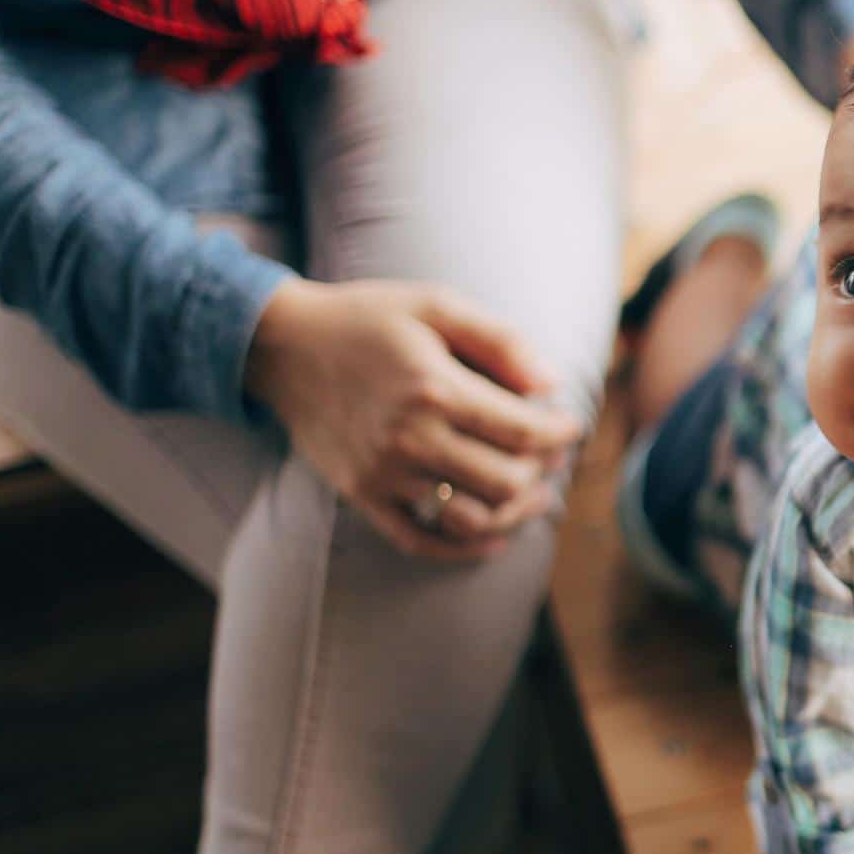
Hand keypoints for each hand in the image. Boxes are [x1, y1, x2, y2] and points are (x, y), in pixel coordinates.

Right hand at [245, 278, 580, 559]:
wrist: (283, 346)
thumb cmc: (369, 320)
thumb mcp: (436, 306)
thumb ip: (500, 341)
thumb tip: (551, 382)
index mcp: (435, 388)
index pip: (524, 432)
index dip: (560, 434)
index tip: (570, 426)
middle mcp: (410, 437)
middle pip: (506, 481)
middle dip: (542, 472)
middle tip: (551, 458)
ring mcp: (384, 472)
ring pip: (472, 516)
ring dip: (514, 511)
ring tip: (532, 494)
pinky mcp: (362, 494)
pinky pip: (421, 540)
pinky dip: (464, 548)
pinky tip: (494, 537)